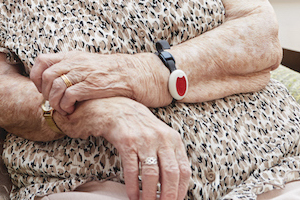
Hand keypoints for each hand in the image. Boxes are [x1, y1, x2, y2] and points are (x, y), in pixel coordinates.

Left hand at [30, 51, 167, 112]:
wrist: (135, 74)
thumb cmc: (110, 73)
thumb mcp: (87, 64)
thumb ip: (71, 68)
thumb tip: (53, 79)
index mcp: (72, 56)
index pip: (41, 60)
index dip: (35, 76)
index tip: (40, 88)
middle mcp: (75, 62)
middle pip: (45, 75)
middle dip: (43, 92)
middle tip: (51, 102)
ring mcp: (83, 73)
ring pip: (54, 86)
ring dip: (54, 101)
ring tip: (61, 108)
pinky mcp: (91, 85)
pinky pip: (68, 95)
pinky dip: (65, 105)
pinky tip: (71, 110)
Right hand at [55, 97, 189, 199]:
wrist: (115, 107)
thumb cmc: (139, 126)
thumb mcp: (160, 136)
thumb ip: (169, 155)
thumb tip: (174, 185)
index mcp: (173, 139)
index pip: (184, 170)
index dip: (181, 190)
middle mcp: (161, 138)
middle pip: (170, 174)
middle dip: (167, 196)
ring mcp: (144, 139)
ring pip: (151, 174)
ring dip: (149, 194)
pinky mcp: (126, 141)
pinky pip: (132, 168)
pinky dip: (133, 185)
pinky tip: (132, 195)